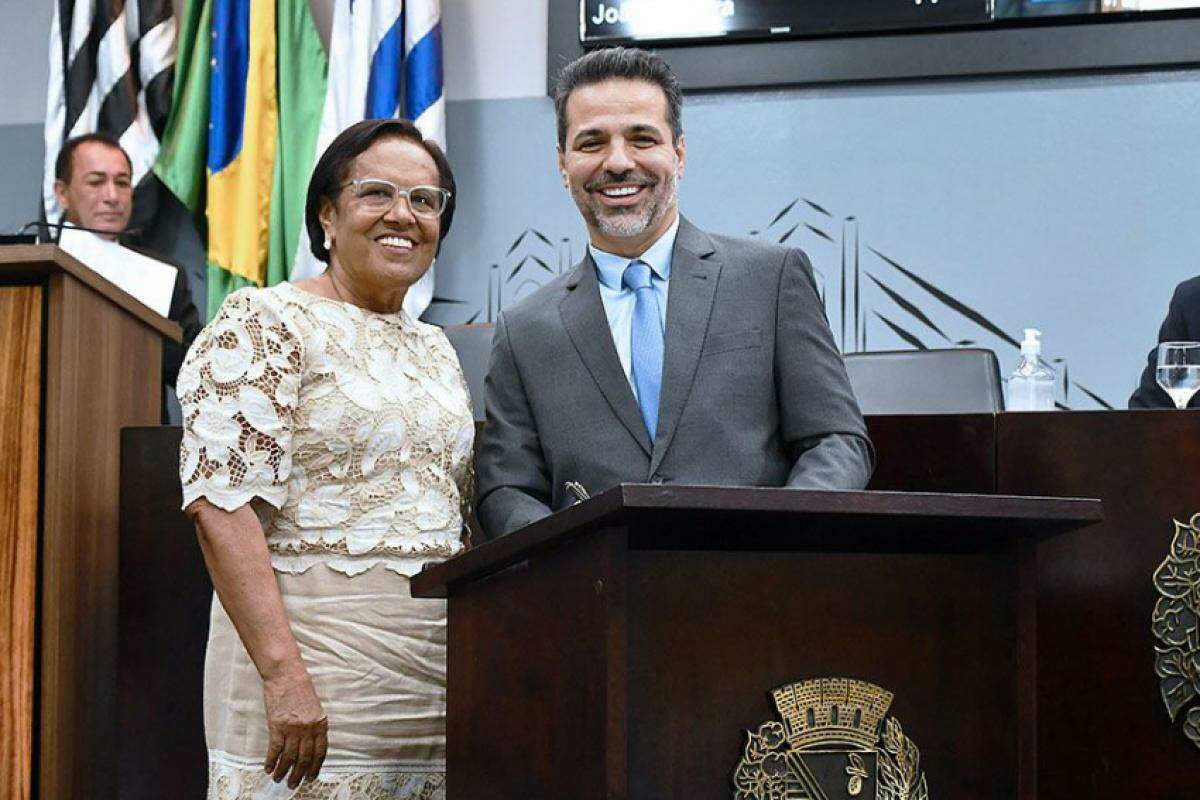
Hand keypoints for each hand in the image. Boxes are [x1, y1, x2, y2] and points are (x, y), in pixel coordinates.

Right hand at [262, 661, 327, 788]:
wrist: (286, 674)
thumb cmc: (300, 688)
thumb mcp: (314, 707)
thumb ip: (314, 725)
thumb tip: (310, 744)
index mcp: (320, 723)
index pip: (320, 751)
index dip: (315, 767)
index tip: (311, 777)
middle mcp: (309, 728)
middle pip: (304, 758)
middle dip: (299, 774)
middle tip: (293, 784)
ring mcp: (293, 728)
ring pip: (289, 757)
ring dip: (283, 771)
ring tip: (279, 779)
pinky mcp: (277, 726)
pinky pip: (275, 749)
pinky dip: (271, 761)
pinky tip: (268, 768)